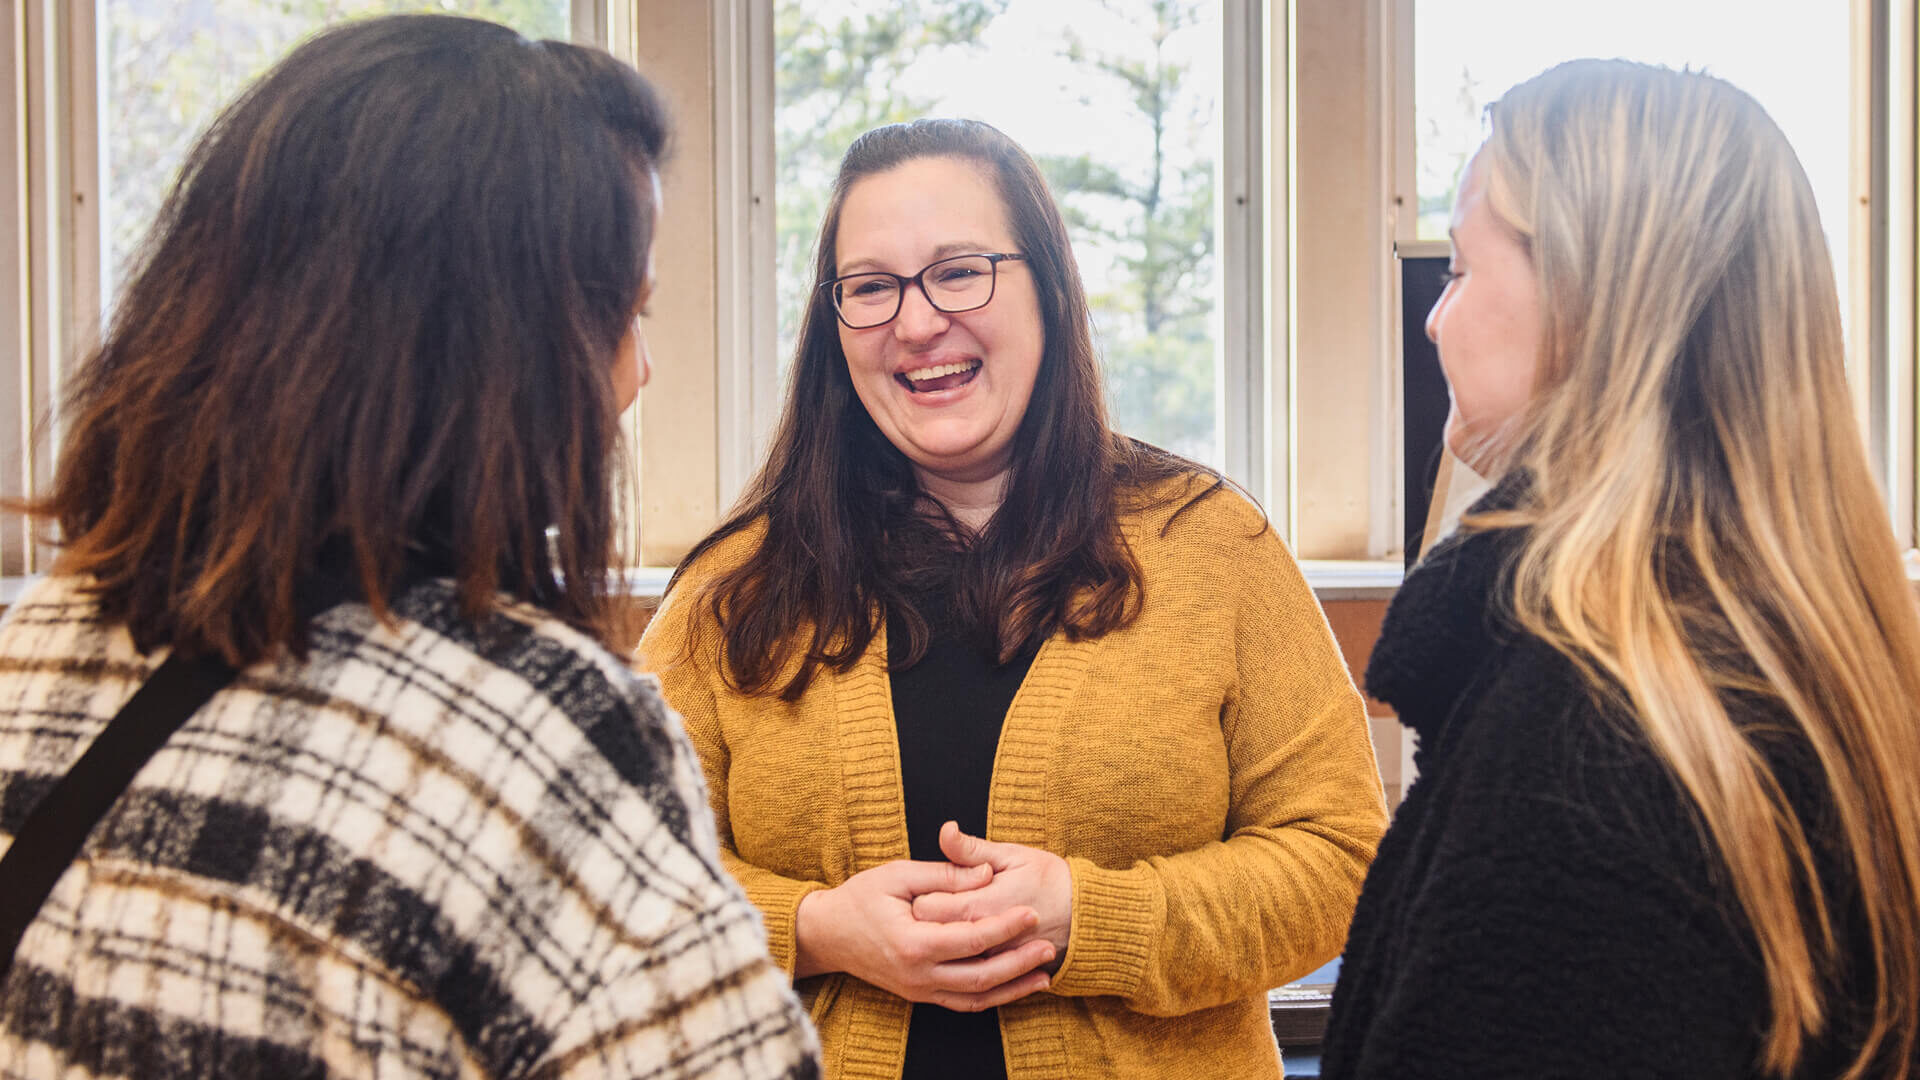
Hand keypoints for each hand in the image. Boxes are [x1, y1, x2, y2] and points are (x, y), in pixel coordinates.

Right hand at [794, 857, 1055, 1010]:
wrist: (827, 934)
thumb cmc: (861, 897)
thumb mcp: (898, 875)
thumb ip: (945, 876)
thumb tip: (987, 872)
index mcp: (913, 943)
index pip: (971, 939)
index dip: (1004, 926)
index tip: (1030, 912)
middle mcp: (917, 975)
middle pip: (980, 977)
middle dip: (1019, 964)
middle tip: (1048, 948)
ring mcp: (918, 990)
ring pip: (975, 998)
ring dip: (1012, 989)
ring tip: (1044, 976)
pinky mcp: (919, 995)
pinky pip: (962, 1003)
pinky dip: (991, 998)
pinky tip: (1014, 987)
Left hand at [911, 822, 1072, 970]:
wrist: (1088, 919)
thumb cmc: (1051, 880)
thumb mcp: (1014, 856)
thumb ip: (973, 849)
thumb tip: (945, 830)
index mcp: (979, 905)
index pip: (925, 906)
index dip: (919, 894)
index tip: (925, 884)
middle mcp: (980, 940)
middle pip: (929, 933)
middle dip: (923, 919)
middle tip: (930, 902)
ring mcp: (989, 961)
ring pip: (945, 956)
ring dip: (939, 941)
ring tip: (944, 923)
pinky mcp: (999, 974)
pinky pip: (966, 972)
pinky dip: (957, 959)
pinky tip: (957, 945)